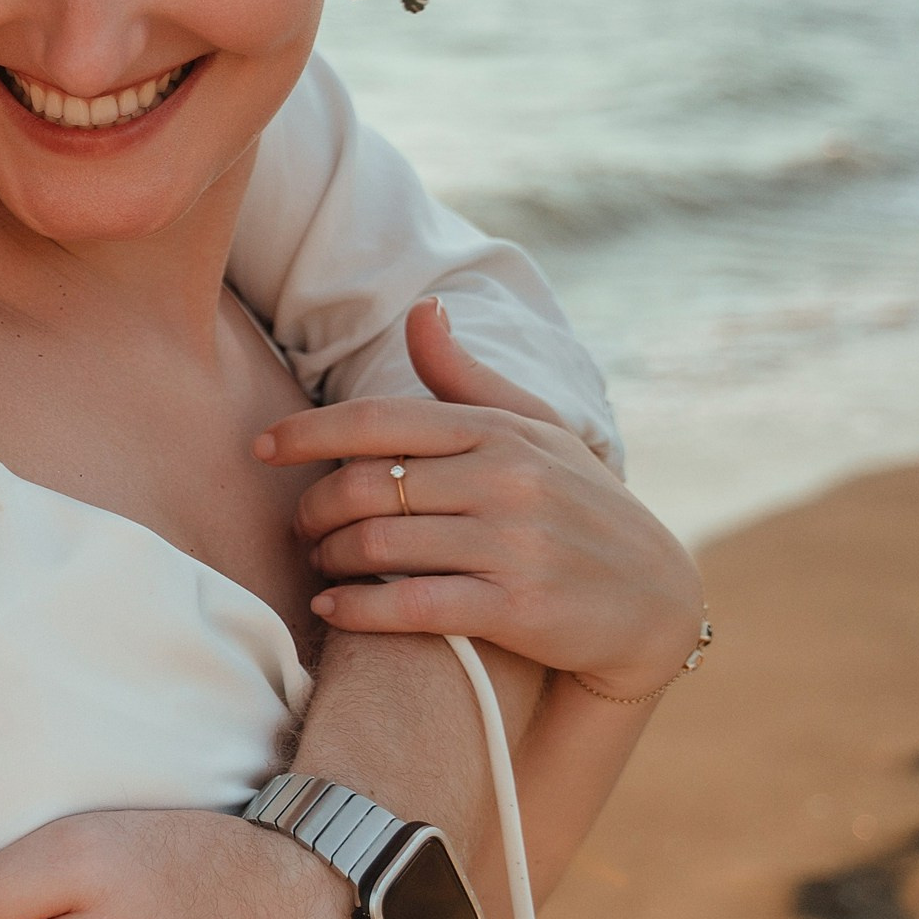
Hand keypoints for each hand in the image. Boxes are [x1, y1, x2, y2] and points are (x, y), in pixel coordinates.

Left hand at [258, 299, 704, 701]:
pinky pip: (411, 606)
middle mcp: (507, 480)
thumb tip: (423, 310)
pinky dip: (357, 609)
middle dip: (314, 509)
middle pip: (367, 486)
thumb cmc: (578, 505)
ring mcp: (514, 545)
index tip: (260, 448)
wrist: (658, 599)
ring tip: (318, 564)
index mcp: (500, 431)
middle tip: (298, 527)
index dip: (307, 433)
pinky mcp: (518, 608)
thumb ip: (466, 379)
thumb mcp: (536, 432)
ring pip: (379, 545)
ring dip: (329, 559)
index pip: (380, 421)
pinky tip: (331, 608)